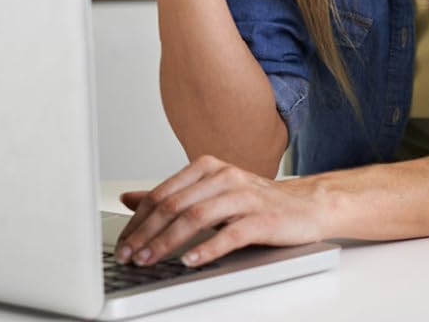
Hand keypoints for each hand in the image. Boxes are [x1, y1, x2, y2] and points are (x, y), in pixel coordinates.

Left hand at [113, 155, 325, 267]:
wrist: (306, 206)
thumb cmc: (255, 202)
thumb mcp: (210, 193)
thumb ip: (171, 196)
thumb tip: (128, 198)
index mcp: (208, 167)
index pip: (164, 193)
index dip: (139, 219)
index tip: (122, 242)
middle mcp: (225, 176)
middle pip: (176, 204)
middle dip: (146, 233)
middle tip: (128, 255)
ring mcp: (244, 196)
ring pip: (198, 217)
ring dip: (168, 241)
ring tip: (150, 260)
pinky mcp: (263, 219)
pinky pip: (230, 234)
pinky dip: (207, 249)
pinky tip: (190, 261)